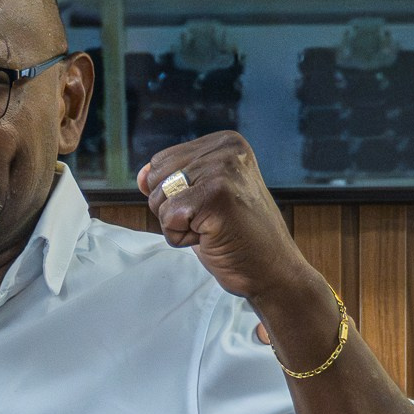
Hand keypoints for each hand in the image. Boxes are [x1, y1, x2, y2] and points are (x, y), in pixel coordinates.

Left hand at [138, 131, 330, 328]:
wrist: (273, 270)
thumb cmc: (237, 237)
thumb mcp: (201, 198)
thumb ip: (171, 180)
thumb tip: (141, 175)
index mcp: (225, 142)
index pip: (161, 161)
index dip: (174, 194)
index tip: (210, 207)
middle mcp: (226, 149)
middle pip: (156, 177)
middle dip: (173, 208)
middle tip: (212, 221)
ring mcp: (223, 170)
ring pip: (159, 198)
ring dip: (178, 225)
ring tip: (213, 229)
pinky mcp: (217, 196)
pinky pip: (168, 217)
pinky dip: (182, 237)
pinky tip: (212, 237)